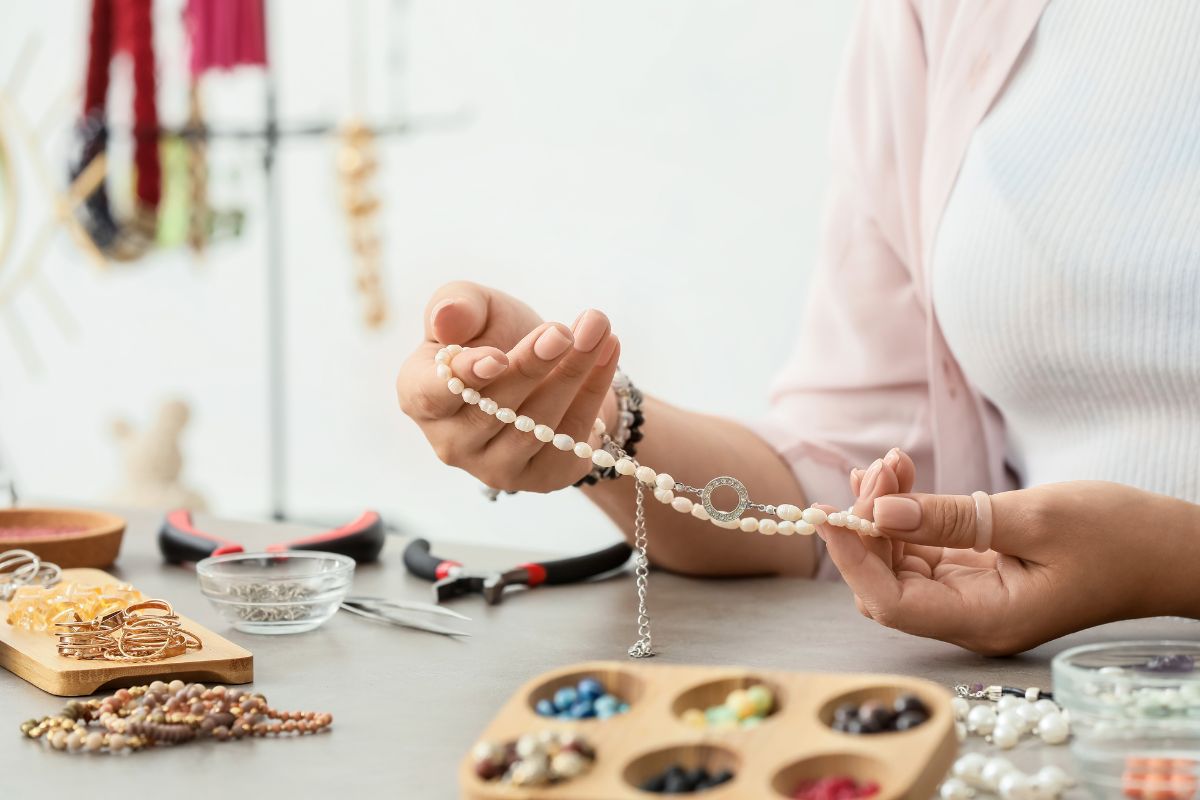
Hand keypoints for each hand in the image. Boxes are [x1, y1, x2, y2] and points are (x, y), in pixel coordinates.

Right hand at [396, 281, 619, 492]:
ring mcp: (495, 467)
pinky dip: (595, 391)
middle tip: (564, 332)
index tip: (498, 358)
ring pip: (537, 425)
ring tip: (597, 331)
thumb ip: (457, 304)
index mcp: (420, 395)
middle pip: (494, 409)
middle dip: (533, 366)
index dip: (465, 378)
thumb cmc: (495, 336)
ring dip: (573, 374)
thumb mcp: (476, 308)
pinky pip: (571, 438)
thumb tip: (445, 318)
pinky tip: (608, 351)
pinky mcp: (541, 478)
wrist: (547, 368)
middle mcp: (451, 442)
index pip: (433, 394)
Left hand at [821, 453, 1199, 654]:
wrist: (1168, 549)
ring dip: (884, 512)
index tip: (824, 513)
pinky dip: (906, 514)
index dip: (850, 559)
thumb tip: (880, 513)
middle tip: (874, 470)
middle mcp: (971, 617)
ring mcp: (973, 597)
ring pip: (900, 562)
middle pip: (885, 583)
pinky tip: (901, 476)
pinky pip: (923, 550)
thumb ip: (951, 519)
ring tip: (891, 462)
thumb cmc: (1118, 536)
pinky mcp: (978, 574)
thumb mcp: (1033, 518)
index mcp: (985, 619)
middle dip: (866, 526)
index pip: (889, 602)